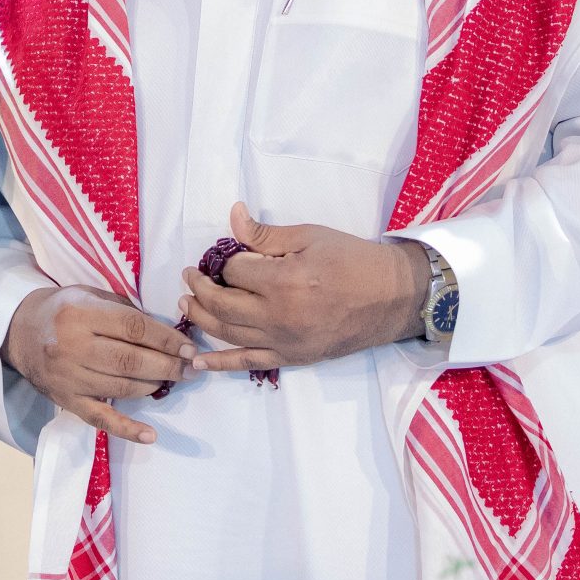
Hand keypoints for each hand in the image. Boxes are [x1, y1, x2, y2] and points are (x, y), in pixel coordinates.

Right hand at [1, 284, 192, 444]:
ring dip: (153, 386)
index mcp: (80, 314)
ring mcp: (68, 378)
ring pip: (121, 388)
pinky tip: (150, 436)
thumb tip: (167, 333)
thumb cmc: (63, 309)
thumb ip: (124, 311)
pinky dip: (126, 429)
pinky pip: (100, 419)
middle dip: (167, 365)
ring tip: (172, 380)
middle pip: (130, 360)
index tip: (189, 348)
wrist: (19, 332)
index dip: (166, 340)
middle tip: (190, 368)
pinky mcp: (66, 401)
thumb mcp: (89, 295)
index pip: (134, 328)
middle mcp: (72, 346)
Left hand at [178, 202, 427, 370]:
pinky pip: (248, 363)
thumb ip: (265, 234)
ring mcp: (285, 342)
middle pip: (222, 304)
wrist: (392, 297)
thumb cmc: (353, 260)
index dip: (224, 260)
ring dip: (201, 318)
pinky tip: (196, 361)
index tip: (224, 254)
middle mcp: (279, 316)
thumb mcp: (309, 236)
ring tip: (187, 303)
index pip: (234, 270)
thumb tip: (232, 215)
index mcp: (284, 281)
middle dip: (200, 288)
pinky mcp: (292, 358)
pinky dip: (220, 363)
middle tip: (190, 275)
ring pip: (228, 333)